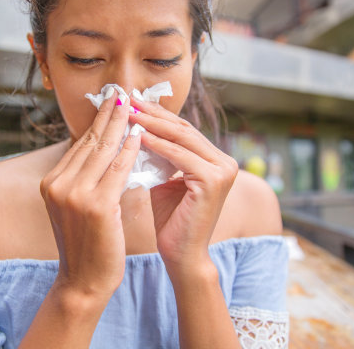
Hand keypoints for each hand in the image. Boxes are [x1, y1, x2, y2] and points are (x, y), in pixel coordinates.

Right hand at [40, 91, 140, 298]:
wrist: (83, 282)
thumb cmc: (87, 245)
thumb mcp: (76, 207)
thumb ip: (84, 179)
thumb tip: (103, 150)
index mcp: (52, 183)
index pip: (80, 144)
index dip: (97, 121)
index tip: (110, 102)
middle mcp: (58, 184)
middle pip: (90, 142)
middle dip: (109, 115)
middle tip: (122, 92)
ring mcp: (74, 194)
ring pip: (104, 151)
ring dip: (121, 126)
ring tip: (134, 106)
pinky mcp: (95, 205)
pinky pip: (117, 170)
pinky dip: (129, 150)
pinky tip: (139, 136)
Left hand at [129, 98, 238, 276]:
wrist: (182, 256)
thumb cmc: (171, 220)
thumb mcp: (164, 179)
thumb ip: (158, 155)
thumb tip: (135, 127)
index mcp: (215, 159)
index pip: (182, 129)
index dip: (157, 114)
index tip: (133, 102)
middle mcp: (225, 162)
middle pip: (182, 129)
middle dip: (153, 113)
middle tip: (128, 98)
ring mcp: (223, 170)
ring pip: (181, 138)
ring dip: (152, 123)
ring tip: (129, 112)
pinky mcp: (214, 181)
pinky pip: (179, 156)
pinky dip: (157, 145)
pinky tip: (138, 136)